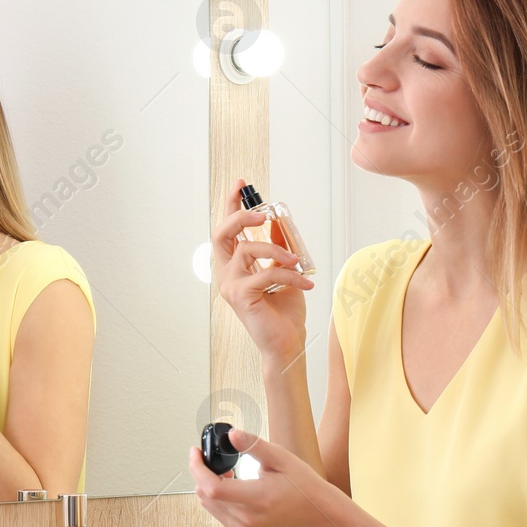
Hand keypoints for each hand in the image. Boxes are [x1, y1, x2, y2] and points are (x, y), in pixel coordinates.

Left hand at [187, 429, 330, 526]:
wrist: (314, 513)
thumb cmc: (301, 485)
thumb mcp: (280, 458)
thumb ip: (254, 446)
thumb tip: (232, 435)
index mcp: (257, 499)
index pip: (213, 488)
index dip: (197, 468)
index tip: (195, 451)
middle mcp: (246, 517)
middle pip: (204, 495)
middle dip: (200, 472)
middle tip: (212, 457)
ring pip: (206, 503)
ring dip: (206, 484)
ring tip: (226, 471)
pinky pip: (215, 511)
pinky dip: (214, 495)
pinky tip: (229, 484)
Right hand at [212, 178, 314, 362]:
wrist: (288, 342)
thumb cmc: (284, 310)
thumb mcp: (284, 270)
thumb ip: (278, 247)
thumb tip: (278, 222)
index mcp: (234, 265)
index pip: (227, 229)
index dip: (231, 204)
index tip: (242, 183)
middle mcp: (227, 273)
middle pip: (221, 233)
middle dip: (241, 216)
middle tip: (263, 213)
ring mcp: (230, 285)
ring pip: (247, 250)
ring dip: (276, 250)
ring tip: (298, 261)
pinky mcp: (240, 296)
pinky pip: (265, 273)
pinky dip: (288, 275)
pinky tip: (305, 284)